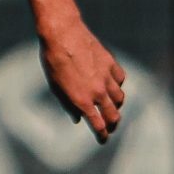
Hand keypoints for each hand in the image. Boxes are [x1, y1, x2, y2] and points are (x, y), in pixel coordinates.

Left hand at [40, 21, 126, 141]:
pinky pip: (120, 80)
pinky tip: (111, 85)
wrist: (62, 34)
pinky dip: (117, 86)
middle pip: (114, 116)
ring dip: (116, 106)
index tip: (102, 139)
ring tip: (110, 107)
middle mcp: (98, 92)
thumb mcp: (55, 86)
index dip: (102, 135)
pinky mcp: (112, 64)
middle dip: (112, 125)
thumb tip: (78, 119)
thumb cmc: (53, 61)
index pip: (98, 125)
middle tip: (109, 128)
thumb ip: (68, 105)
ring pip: (120, 99)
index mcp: (82, 100)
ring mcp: (107, 78)